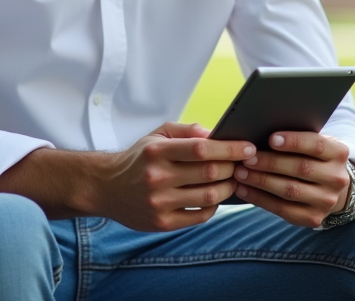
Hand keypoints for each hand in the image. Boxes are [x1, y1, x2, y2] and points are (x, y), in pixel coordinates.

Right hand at [95, 122, 254, 231]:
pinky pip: (200, 216)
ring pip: (209, 196)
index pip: (202, 149)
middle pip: (210, 173)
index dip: (230, 148)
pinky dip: (214, 206)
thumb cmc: (138, 158)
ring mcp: (160, 202)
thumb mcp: (157, 135)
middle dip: (234, 167)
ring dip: (228, 187)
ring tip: (233, 179)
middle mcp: (158, 177)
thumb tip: (217, 134)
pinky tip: (215, 196)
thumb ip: (187, 131)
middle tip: (245, 164)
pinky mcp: (162, 222)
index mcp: (158, 151)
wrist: (106, 187)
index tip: (248, 147)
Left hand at [232, 132, 351, 227]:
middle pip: (300, 168)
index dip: (294, 141)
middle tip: (246, 158)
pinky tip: (244, 190)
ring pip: (290, 190)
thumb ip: (296, 139)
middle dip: (270, 163)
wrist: (329, 187)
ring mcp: (327, 201)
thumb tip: (259, 134)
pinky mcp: (313, 219)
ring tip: (240, 173)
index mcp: (338, 153)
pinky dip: (260, 199)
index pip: (316, 145)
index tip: (270, 139)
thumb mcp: (312, 145)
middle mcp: (337, 178)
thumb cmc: (312, 158)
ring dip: (261, 181)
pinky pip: (283, 209)